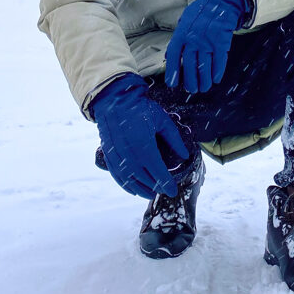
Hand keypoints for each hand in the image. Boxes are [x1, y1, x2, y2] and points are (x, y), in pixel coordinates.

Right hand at [92, 74, 188, 197]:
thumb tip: (185, 155)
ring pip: (130, 180)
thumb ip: (174, 139)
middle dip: (156, 187)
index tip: (173, 191)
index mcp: (144, 146)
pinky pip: (117, 175)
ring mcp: (117, 156)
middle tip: (164, 191)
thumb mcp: (161, 119)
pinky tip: (132, 190)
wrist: (113, 99)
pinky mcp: (108, 154)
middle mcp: (130, 154)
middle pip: (144, 178)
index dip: (166, 184)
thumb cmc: (140, 107)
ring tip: (150, 194)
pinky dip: (125, 185)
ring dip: (141, 189)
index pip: (158, 172)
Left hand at [165, 0, 250, 92]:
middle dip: (191, 80)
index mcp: (182, 33)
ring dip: (204, 80)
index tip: (172, 84)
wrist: (221, 1)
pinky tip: (216, 78)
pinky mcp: (221, 42)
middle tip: (192, 89)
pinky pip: (219, 61)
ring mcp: (208, 41)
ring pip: (204, 66)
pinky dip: (218, 71)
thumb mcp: (184, 21)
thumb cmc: (201, 12)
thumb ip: (178, 39)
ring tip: (204, 87)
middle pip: (190, 65)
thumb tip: (169, 57)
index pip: (174, 55)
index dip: (173, 71)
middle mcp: (193, 38)